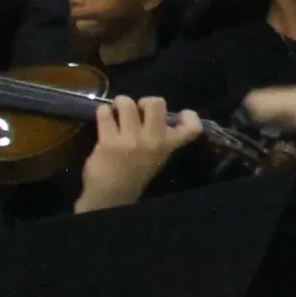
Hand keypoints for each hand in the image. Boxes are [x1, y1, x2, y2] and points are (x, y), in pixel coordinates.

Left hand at [76, 96, 202, 211]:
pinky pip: (105, 113)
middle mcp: (153, 141)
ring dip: (120, 104)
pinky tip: (104, 119)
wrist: (112, 195)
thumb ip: (162, 137)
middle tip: (137, 111)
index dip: (189, 115)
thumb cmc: (135, 172)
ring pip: (126, 103)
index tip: (178, 115)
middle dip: (144, 101)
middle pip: (156, 103)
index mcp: (168, 146)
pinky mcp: (109, 142)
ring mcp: (131, 140)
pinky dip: (103, 112)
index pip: (192, 128)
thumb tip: (154, 110)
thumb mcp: (157, 156)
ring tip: (116, 113)